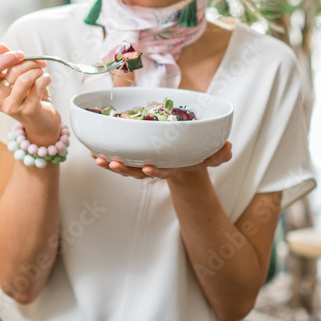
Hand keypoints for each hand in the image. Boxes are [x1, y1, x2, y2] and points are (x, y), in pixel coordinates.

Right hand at [0, 44, 60, 143]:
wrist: (42, 121)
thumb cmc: (29, 97)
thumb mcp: (17, 77)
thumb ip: (8, 61)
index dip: (5, 58)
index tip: (20, 54)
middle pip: (12, 71)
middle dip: (30, 63)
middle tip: (38, 64)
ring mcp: (11, 107)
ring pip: (24, 79)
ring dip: (37, 71)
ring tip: (41, 73)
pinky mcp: (27, 111)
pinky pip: (38, 86)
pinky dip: (45, 78)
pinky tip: (46, 80)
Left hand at [92, 141, 232, 180]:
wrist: (187, 158)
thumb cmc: (199, 155)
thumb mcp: (213, 156)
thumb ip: (221, 154)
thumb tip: (228, 148)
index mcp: (172, 167)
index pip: (163, 172)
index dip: (155, 172)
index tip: (148, 168)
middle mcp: (155, 167)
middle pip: (137, 172)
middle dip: (124, 170)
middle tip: (111, 163)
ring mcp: (144, 163)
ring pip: (125, 167)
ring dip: (110, 163)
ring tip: (98, 159)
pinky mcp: (135, 156)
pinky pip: (119, 157)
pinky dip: (106, 155)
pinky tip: (93, 150)